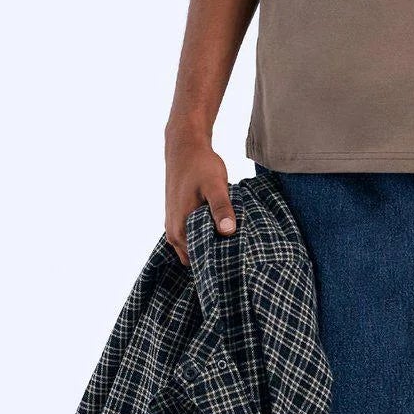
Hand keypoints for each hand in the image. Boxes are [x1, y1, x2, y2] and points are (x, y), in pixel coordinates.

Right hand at [164, 125, 235, 266]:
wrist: (185, 147)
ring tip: (233, 244)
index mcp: (181, 230)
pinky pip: (192, 239)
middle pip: (197, 260)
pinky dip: (206, 239)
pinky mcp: (178, 219)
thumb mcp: (215, 185)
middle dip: (216, 259)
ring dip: (211, 248)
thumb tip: (228, 231)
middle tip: (240, 255)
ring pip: (194, 250)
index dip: (219, 265)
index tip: (238, 263)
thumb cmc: (201, 165)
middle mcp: (174, 234)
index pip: (200, 263)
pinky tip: (222, 231)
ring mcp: (174, 227)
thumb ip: (221, 208)